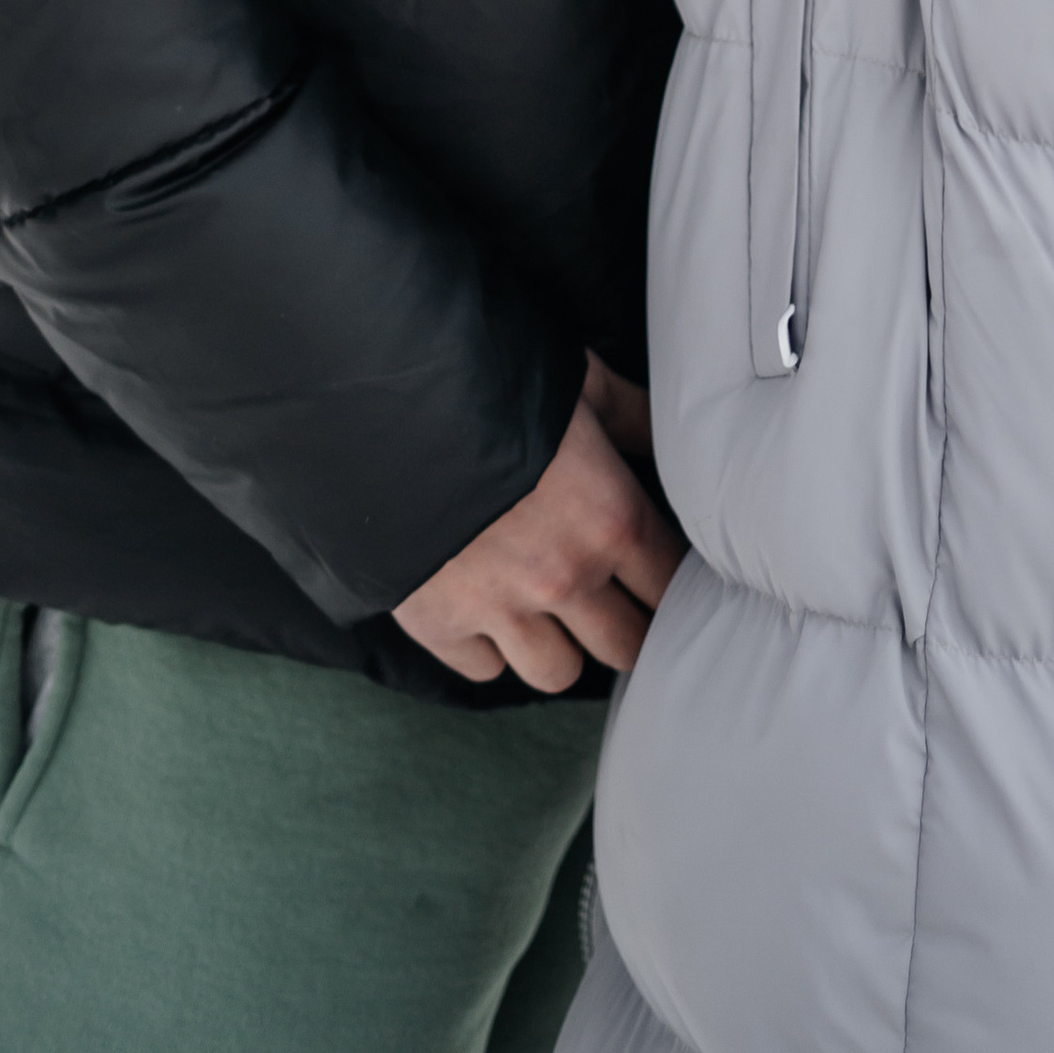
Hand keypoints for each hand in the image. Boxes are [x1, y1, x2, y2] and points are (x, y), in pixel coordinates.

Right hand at [393, 362, 684, 692]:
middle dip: (625, 625)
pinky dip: (489, 645)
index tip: (659, 571)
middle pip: (627, 647)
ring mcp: (501, 611)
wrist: (381, 406)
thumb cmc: (490, 379)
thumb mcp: (577, 381)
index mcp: (611, 519)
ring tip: (547, 610)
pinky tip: (485, 605)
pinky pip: (485, 669)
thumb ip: (629, 415)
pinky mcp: (440, 626)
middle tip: (611, 599)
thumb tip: (669, 435)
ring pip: (558, 673)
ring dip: (558, 644)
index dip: (672, 579)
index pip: (672, 584)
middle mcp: (564, 579)